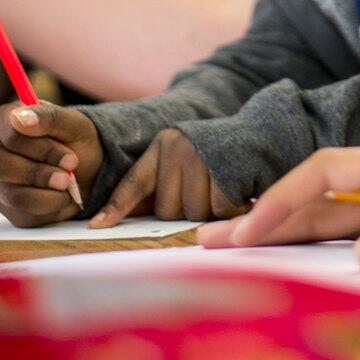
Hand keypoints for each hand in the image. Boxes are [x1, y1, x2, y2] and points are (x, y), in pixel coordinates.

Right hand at [0, 101, 101, 227]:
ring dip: (47, 193)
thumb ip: (49, 117)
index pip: (10, 135)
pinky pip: (22, 212)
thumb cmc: (77, 142)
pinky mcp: (5, 205)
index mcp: (7, 120)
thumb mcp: (75, 125)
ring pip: (10, 193)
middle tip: (67, 177)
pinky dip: (49, 205)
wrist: (88, 170)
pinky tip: (61, 196)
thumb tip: (19, 118)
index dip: (42, 150)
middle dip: (38, 173)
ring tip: (67, 185)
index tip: (71, 159)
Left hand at [91, 127, 242, 224]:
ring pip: (194, 212)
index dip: (116, 206)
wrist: (261, 133)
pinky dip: (231, 209)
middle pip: (169, 210)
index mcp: (161, 147)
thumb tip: (134, 219)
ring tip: (223, 189)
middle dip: (188, 210)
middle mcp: (177, 148)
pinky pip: (220, 209)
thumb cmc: (219, 157)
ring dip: (211, 211)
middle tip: (207, 191)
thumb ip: (165, 181)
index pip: (135, 182)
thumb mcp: (185, 159)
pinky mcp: (224, 167)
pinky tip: (238, 192)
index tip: (97, 226)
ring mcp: (201, 156)